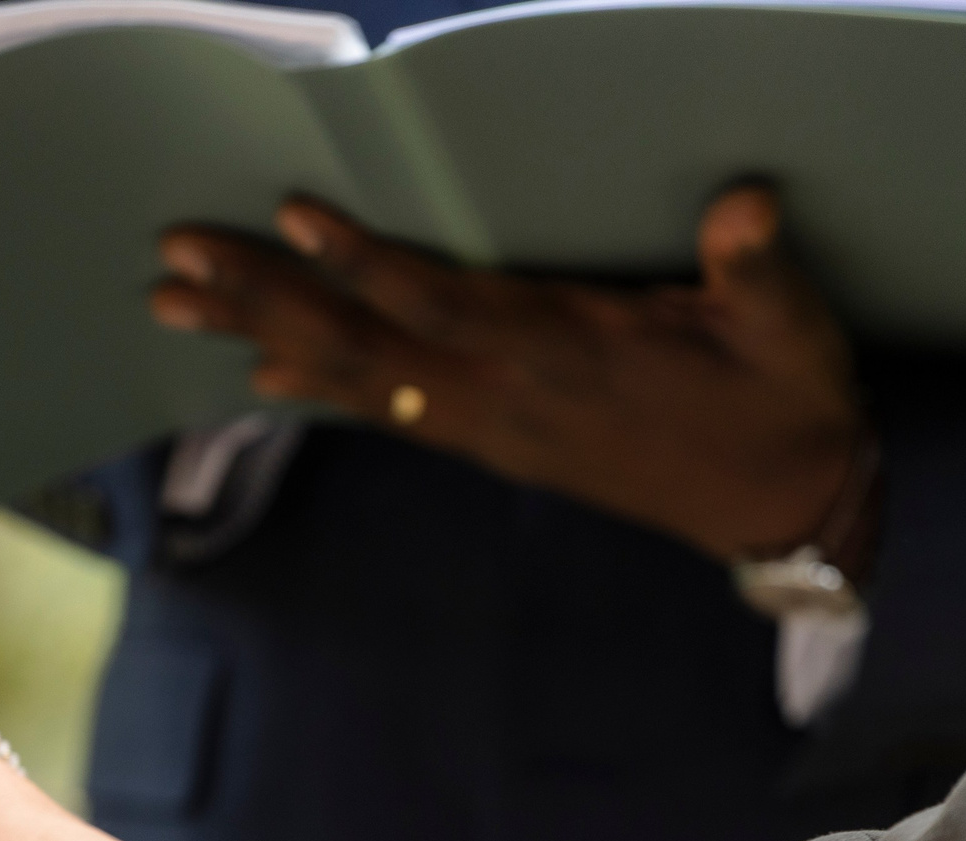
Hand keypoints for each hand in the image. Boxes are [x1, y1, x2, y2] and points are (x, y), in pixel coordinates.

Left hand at [150, 184, 869, 565]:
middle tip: (173, 264)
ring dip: (266, 338)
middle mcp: (513, 397)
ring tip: (177, 306)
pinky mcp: (498, 444)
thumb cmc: (787, 403)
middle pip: (366, 346)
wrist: (788, 511)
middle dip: (267, 301)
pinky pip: (388, 413)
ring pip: (360, 379)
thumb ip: (756, 270)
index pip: (449, 303)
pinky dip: (320, 389)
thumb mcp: (792, 331)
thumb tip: (741, 205)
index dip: (369, 264)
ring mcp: (497, 428)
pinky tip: (260, 376)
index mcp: (572, 356)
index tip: (294, 217)